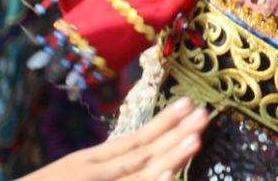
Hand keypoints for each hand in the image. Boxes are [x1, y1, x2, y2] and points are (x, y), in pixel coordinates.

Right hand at [19, 97, 208, 180]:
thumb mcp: (70, 174)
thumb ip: (102, 167)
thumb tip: (138, 159)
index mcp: (86, 162)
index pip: (133, 139)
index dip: (163, 123)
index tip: (191, 104)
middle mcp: (88, 172)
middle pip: (139, 152)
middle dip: (175, 134)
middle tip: (207, 114)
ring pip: (135, 172)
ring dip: (168, 157)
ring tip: (196, 140)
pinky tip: (168, 176)